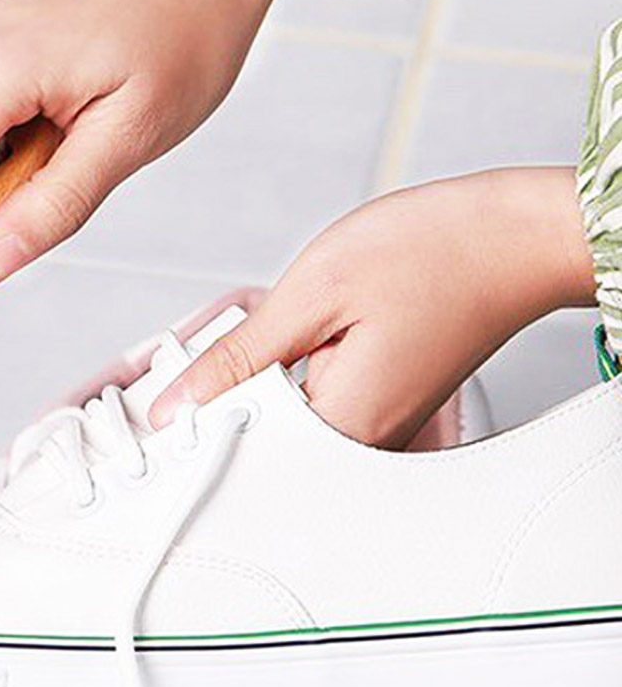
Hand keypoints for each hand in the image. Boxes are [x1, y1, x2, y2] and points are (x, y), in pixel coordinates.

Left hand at [150, 168, 596, 447]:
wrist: (514, 239)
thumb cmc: (434, 253)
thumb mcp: (312, 295)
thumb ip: (238, 359)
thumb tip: (179, 404)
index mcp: (340, 426)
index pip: (232, 447)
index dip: (191, 410)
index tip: (171, 381)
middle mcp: (361, 442)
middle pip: (254, 436)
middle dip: (226, 386)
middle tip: (249, 328)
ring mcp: (375, 428)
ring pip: (281, 416)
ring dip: (261, 372)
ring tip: (303, 317)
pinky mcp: (381, 405)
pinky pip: (312, 400)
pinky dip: (292, 366)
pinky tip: (313, 325)